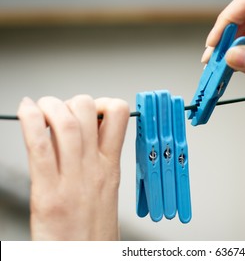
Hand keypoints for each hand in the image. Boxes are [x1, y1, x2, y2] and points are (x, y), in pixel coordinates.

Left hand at [18, 95, 128, 239]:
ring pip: (65, 123)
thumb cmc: (94, 232)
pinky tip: (26, 112)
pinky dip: (30, 122)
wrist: (88, 260)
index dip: (103, 101)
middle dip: (71, 100)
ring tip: (41, 109)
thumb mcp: (107, 191)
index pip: (119, 115)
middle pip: (87, 111)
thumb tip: (81, 136)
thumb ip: (97, 161)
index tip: (91, 108)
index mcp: (111, 167)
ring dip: (50, 106)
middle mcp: (95, 168)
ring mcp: (73, 180)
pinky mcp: (49, 194)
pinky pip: (40, 147)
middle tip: (61, 109)